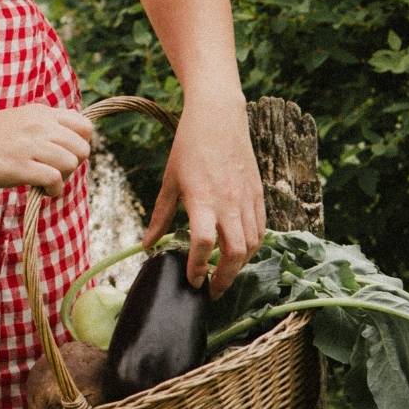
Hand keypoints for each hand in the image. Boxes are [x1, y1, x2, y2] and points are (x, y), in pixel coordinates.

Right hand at [0, 104, 93, 197]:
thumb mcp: (16, 120)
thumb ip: (40, 126)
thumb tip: (63, 144)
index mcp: (39, 112)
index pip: (85, 125)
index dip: (80, 144)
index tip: (63, 155)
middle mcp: (38, 125)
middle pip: (83, 147)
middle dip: (74, 164)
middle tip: (54, 171)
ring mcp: (28, 145)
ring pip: (72, 162)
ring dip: (64, 179)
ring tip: (45, 182)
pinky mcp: (18, 166)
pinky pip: (55, 180)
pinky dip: (53, 191)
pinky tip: (40, 191)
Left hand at [141, 94, 265, 298]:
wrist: (219, 118)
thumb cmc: (189, 147)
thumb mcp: (170, 181)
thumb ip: (161, 216)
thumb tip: (147, 244)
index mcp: (202, 199)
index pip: (203, 243)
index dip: (198, 267)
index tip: (192, 281)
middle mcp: (228, 203)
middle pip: (235, 253)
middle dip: (224, 278)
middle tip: (212, 291)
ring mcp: (247, 200)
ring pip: (252, 246)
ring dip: (239, 266)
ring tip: (224, 274)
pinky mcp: (259, 195)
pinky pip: (261, 230)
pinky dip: (253, 247)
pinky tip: (240, 252)